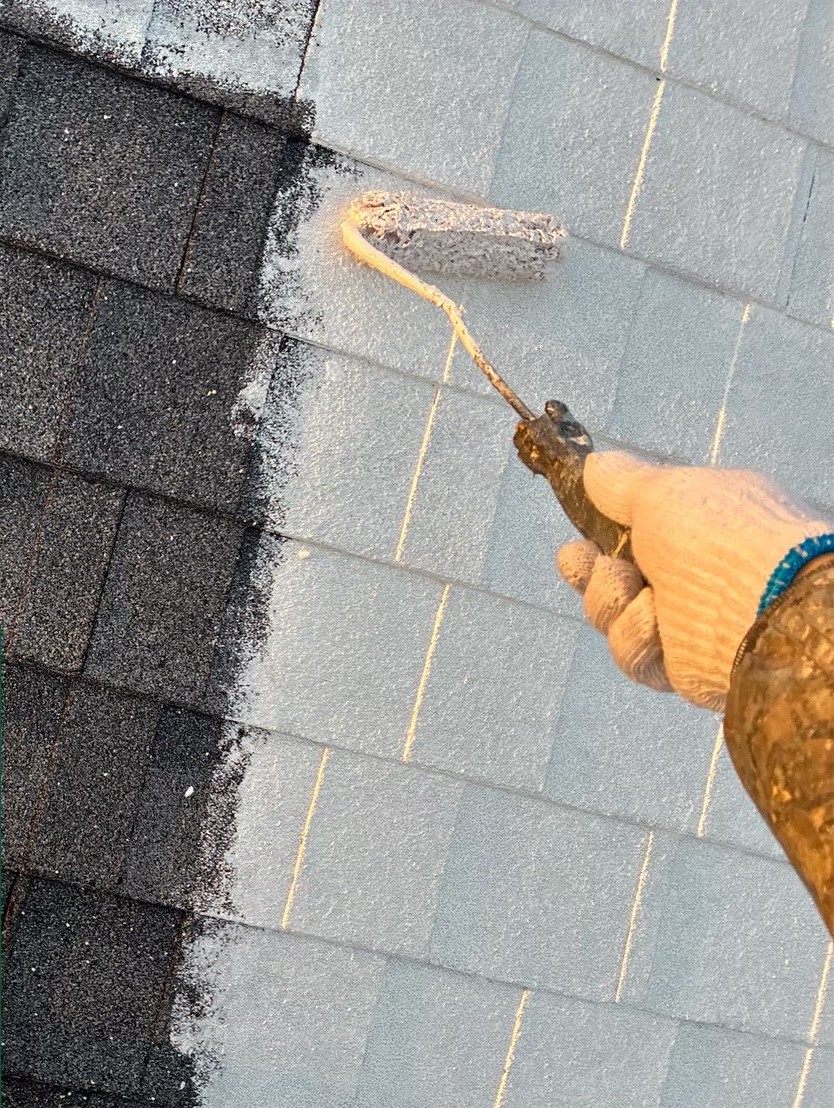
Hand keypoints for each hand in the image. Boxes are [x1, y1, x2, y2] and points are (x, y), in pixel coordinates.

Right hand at [559, 453, 833, 709]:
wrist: (759, 606)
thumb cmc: (715, 536)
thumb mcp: (661, 492)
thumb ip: (622, 483)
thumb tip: (593, 465)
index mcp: (693, 528)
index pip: (633, 535)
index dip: (596, 536)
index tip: (577, 536)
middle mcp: (688, 576)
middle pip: (613, 579)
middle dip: (591, 572)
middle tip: (585, 560)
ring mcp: (683, 623)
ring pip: (613, 617)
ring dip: (612, 600)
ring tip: (638, 590)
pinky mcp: (678, 667)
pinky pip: (632, 655)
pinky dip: (635, 637)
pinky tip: (653, 623)